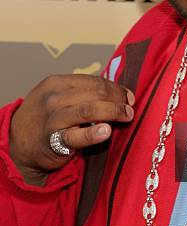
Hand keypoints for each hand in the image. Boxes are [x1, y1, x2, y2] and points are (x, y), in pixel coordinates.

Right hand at [9, 74, 134, 185]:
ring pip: (90, 109)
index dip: (115, 88)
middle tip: (130, 108)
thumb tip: (116, 92)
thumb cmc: (44, 119)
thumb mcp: (56, 98)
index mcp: (57, 83)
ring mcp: (53, 118)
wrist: (17, 144)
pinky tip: (106, 131)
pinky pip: (76, 136)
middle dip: (117, 99)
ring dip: (113, 111)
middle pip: (95, 92)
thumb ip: (81, 93)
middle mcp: (54, 97)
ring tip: (126, 116)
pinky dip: (93, 134)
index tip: (128, 96)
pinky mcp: (53, 140)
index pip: (93, 81)